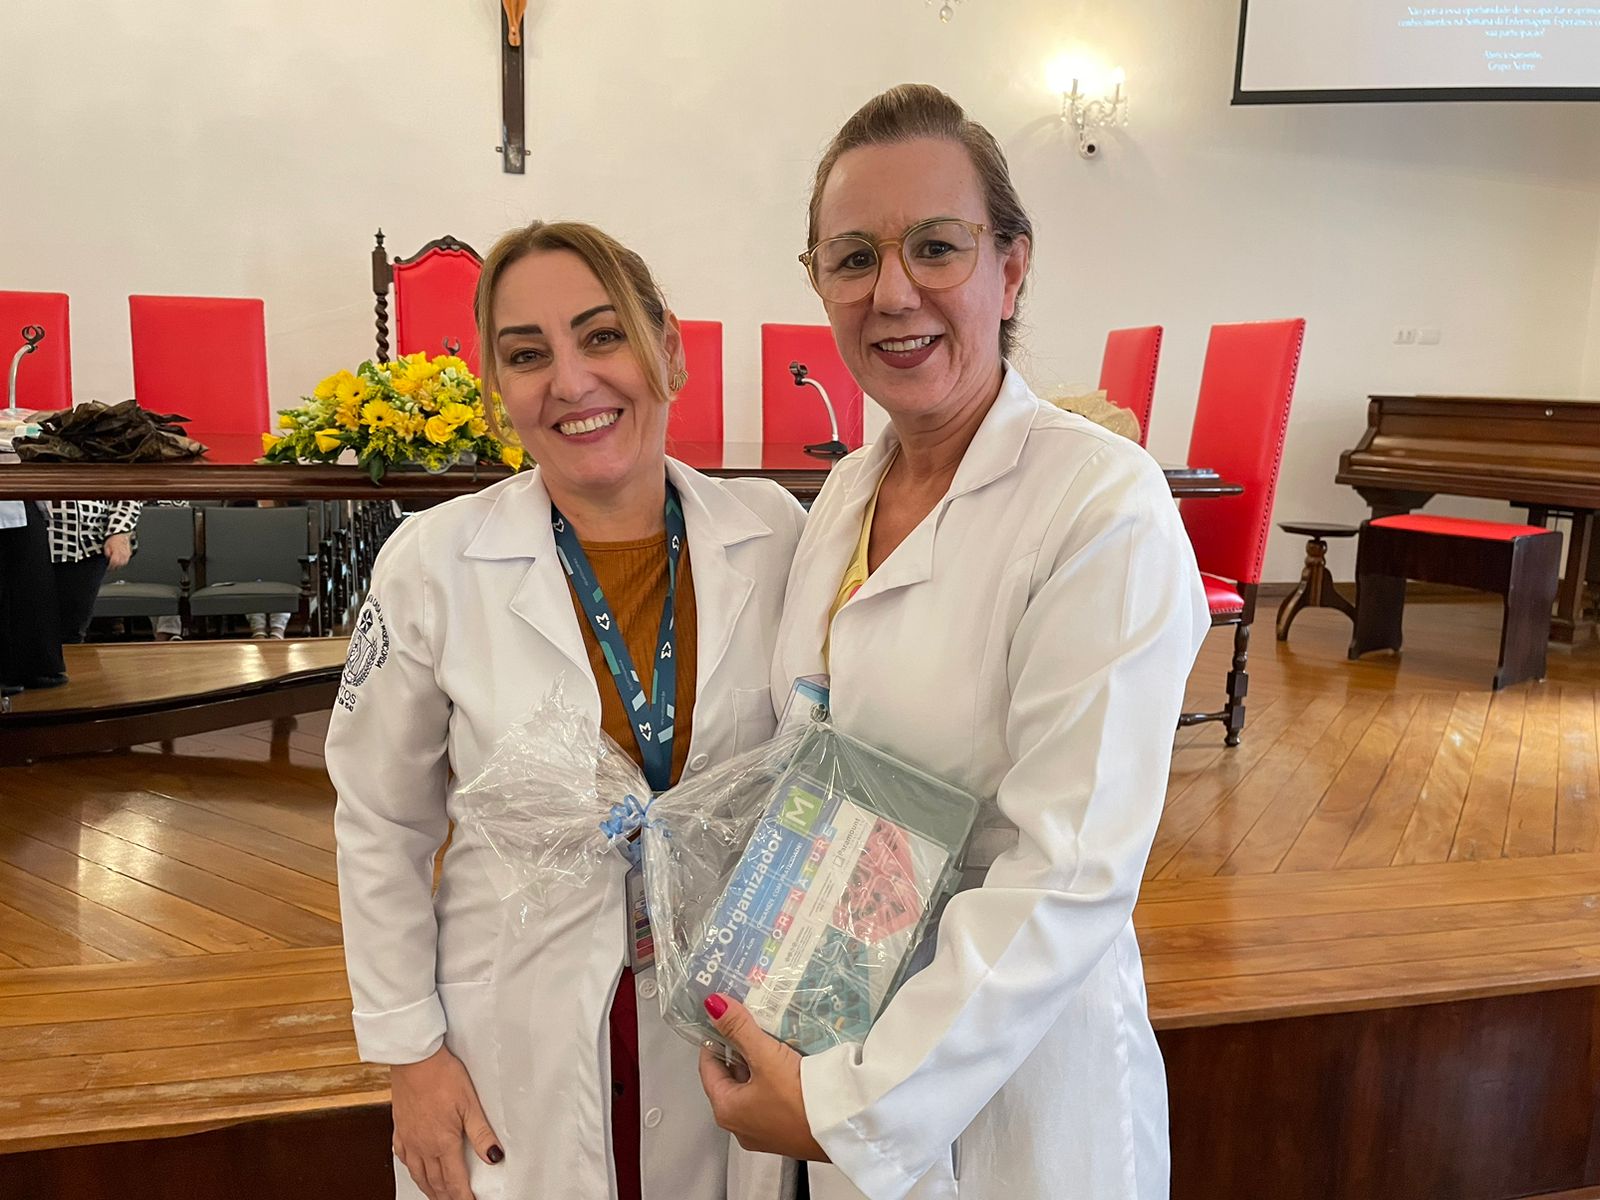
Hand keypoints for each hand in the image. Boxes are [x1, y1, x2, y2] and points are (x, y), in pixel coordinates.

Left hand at [103, 533, 131, 569]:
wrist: (120, 533)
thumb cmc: (113, 539)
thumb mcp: (106, 546)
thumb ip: (107, 554)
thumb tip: (108, 558)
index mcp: (117, 554)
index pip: (113, 564)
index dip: (110, 567)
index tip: (108, 568)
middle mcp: (123, 555)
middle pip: (119, 565)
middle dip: (115, 567)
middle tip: (111, 568)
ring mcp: (127, 554)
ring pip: (124, 563)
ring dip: (119, 565)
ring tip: (116, 566)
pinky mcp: (129, 552)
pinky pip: (127, 559)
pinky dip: (123, 562)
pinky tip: (120, 561)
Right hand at [389, 1045, 503, 1199]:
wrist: (414, 1060)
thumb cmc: (442, 1076)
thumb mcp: (470, 1104)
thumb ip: (482, 1133)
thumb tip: (494, 1156)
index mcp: (443, 1142)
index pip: (455, 1180)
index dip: (463, 1196)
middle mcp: (423, 1146)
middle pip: (436, 1181)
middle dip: (446, 1196)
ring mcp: (409, 1139)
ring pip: (418, 1173)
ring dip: (429, 1188)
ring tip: (437, 1195)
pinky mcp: (400, 1128)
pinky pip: (403, 1157)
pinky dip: (411, 1169)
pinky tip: (414, 1168)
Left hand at [698, 994, 828, 1160]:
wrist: (841, 1129)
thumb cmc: (798, 1098)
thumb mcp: (766, 1056)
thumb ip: (739, 1028)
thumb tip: (713, 1003)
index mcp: (725, 1110)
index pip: (708, 1067)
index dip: (714, 1039)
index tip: (724, 1018)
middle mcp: (739, 1126)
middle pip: (730, 1079)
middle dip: (739, 1051)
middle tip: (749, 1023)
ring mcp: (762, 1132)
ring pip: (751, 1089)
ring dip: (758, 1065)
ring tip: (770, 1038)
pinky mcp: (784, 1131)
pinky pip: (769, 1099)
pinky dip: (773, 1080)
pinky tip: (788, 1063)